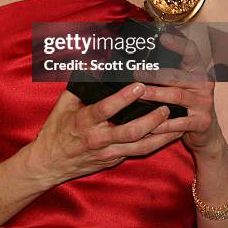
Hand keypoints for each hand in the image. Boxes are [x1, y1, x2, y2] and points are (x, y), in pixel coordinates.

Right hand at [24, 82, 183, 186]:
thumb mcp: (64, 104)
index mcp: (85, 121)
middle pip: (131, 131)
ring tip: (178, 124)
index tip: (140, 86)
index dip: (124, 97)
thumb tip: (94, 64)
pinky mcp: (113, 161)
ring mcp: (108, 153)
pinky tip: (168, 136)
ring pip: (140, 147)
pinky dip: (155, 144)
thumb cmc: (56, 130)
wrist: (49, 163)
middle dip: (152, 119)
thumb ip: (80, 85)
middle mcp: (99, 139)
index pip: (108, 108)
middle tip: (167, 107)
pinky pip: (138, 153)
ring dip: (161, 136)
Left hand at [135, 32, 223, 156]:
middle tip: (136, 73)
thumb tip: (140, 59)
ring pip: (177, 95)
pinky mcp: (202, 122)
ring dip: (156, 94)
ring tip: (139, 93)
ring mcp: (204, 103)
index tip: (162, 37)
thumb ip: (168, 73)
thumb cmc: (186, 105)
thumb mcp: (181, 85)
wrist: (205, 133)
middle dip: (154, 74)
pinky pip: (179, 122)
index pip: (191, 52)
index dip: (178, 44)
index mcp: (198, 71)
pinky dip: (163, 123)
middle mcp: (204, 84)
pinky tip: (149, 124)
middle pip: (177, 75)